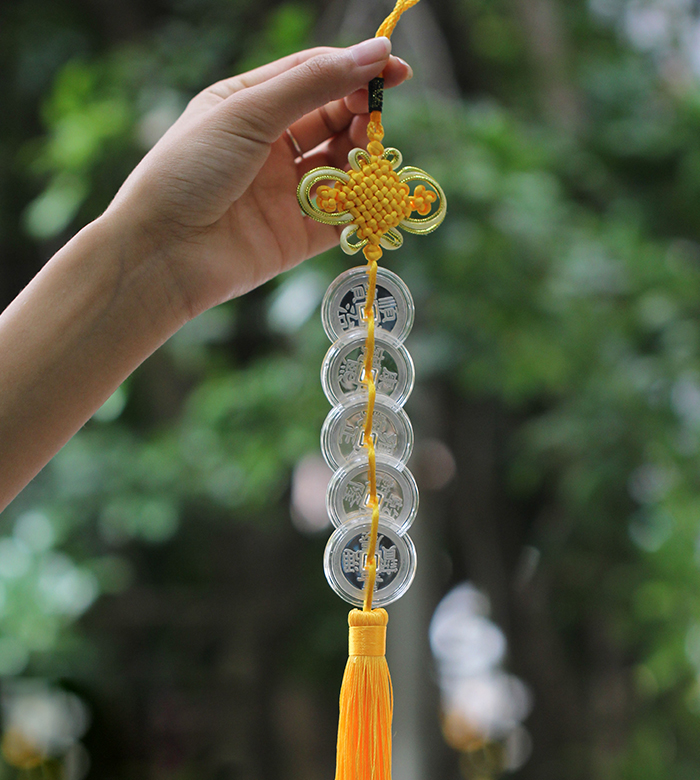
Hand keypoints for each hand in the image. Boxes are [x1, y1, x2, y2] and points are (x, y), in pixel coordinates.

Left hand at [105, 37, 410, 320]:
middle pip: (331, 121)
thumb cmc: (190, 171)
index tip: (395, 71)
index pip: (312, 76)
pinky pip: (338, 218)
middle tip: (376, 121)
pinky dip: (358, 209)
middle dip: (359, 117)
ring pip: (339, 169)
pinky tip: (370, 200)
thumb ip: (313, 84)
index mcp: (250, 105)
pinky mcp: (296, 236)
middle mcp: (269, 147)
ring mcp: (284, 192)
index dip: (354, 70)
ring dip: (360, 161)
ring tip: (368, 159)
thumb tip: (374, 51)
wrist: (162, 254)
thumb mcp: (248, 113)